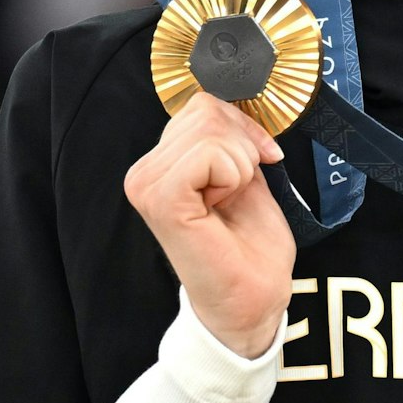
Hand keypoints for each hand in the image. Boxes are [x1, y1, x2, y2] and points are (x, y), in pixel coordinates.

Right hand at [123, 93, 295, 357]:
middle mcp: (143, 173)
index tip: (258, 163)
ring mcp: (147, 185)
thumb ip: (230, 138)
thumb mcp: (245, 174)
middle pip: (206, 112)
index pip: (202, 106)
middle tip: (240, 190)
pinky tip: (223, 205)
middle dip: (243, 146)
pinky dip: (234, 175)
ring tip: (229, 202)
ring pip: (210, 130)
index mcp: (160, 165)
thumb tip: (237, 100)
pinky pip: (210, 153)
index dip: (242, 128)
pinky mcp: (162, 200)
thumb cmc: (249, 248)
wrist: (251, 302)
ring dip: (240, 164)